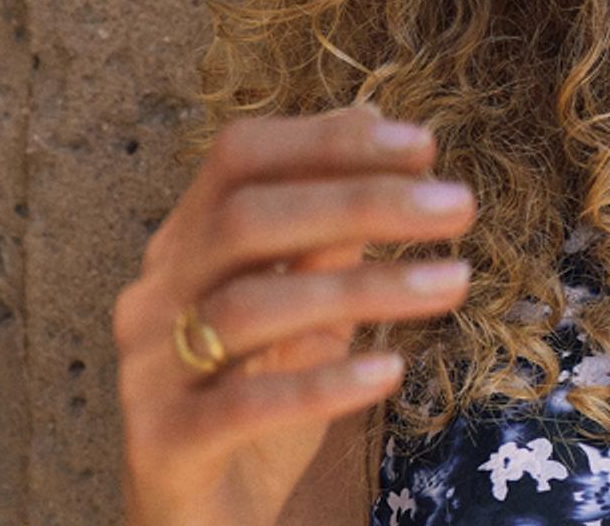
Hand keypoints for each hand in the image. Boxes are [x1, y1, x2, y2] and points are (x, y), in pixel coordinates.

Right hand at [112, 103, 476, 525]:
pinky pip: (241, 403)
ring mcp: (150, 369)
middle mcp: (156, 294)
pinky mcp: (163, 444)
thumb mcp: (308, 307)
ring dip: (366, 287)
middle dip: (361, 200)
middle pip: (247, 219)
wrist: (204, 519)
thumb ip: (329, 229)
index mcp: (186, 244)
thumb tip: (372, 123)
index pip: (239, 158)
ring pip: (251, 306)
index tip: (424, 145)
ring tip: (456, 283)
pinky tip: (391, 369)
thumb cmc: (260, 397)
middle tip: (459, 205)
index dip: (327, 141)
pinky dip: (322, 381)